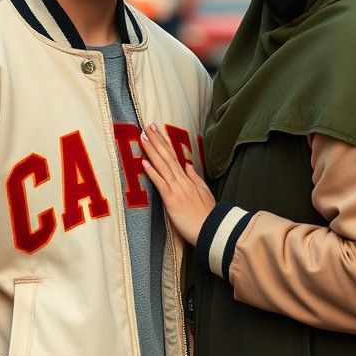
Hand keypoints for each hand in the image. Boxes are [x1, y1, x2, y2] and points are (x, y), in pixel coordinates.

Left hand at [140, 123, 215, 245]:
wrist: (211, 229)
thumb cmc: (207, 215)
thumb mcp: (205, 192)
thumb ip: (195, 178)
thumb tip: (188, 165)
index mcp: (188, 179)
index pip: (174, 157)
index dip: (165, 143)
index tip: (158, 131)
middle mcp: (182, 180)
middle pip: (168, 156)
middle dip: (157, 140)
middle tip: (148, 126)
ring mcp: (177, 189)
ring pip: (163, 165)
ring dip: (152, 150)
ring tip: (143, 137)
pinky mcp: (172, 199)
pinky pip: (161, 183)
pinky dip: (152, 172)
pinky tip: (144, 161)